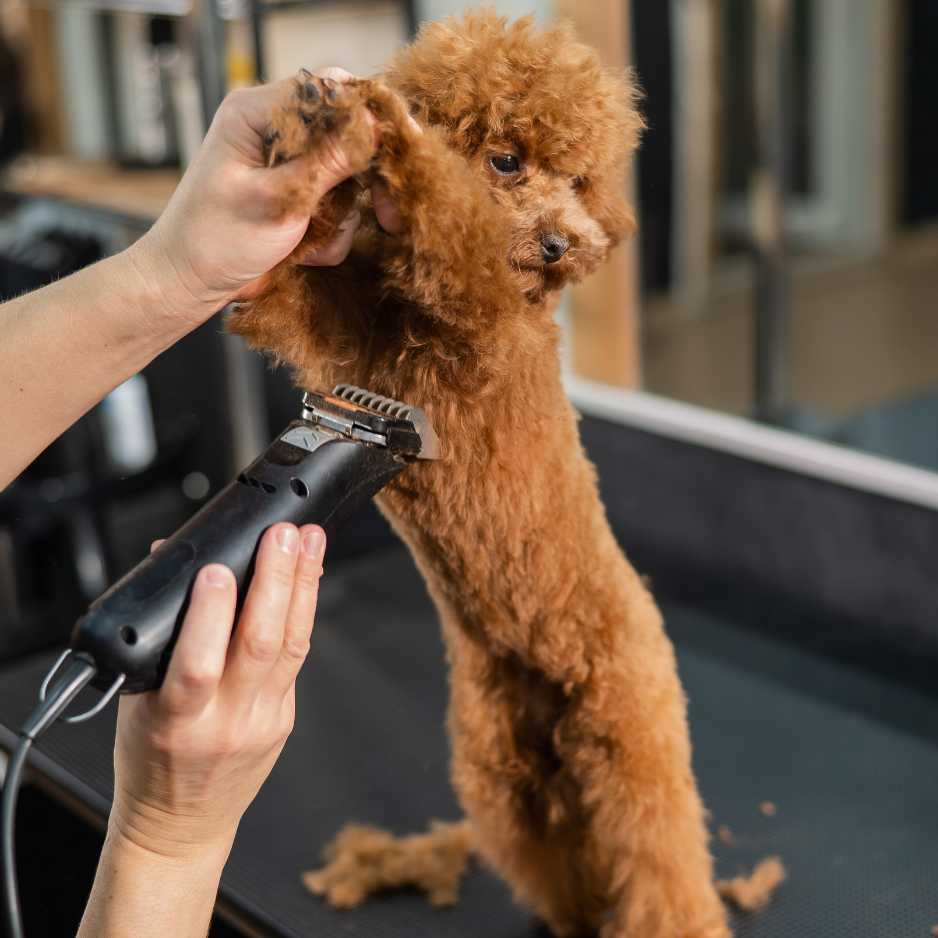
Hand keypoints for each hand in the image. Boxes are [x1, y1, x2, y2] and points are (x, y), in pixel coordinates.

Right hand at [109, 523, 325, 858]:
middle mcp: (224, 722)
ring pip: (292, 646)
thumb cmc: (150, 760)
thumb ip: (157, 640)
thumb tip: (169, 561)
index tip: (218, 569)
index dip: (212, 616)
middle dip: (276, 582)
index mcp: (173, 722)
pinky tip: (307, 578)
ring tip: (310, 541)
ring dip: (303, 586)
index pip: (198, 665)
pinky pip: (297, 658)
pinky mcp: (284, 719)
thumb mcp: (134, 704)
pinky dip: (302, 613)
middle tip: (284, 536)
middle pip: (261, 644)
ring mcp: (262, 722)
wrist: (181, 826)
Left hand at [127, 68, 404, 334]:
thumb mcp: (276, 201)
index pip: (326, 88)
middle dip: (365, 179)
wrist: (188, 283)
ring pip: (347, 178)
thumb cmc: (215, 240)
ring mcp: (289, 165)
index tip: (402, 143)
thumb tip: (375, 126)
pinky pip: (337, 208)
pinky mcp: (298, 195)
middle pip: (346, 134)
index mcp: (257, 112)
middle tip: (390, 217)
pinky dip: (330, 236)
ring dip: (340, 219)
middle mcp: (277, 131)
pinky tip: (303, 254)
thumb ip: (327, 164)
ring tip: (310, 246)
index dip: (369, 113)